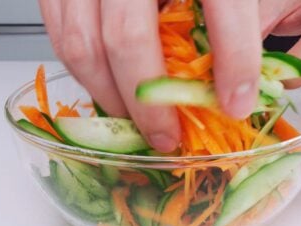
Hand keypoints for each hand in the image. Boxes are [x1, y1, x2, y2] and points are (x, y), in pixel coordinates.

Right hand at [38, 0, 262, 151]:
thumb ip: (231, 15)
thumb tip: (242, 77)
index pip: (223, 4)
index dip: (235, 60)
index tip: (238, 104)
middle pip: (130, 39)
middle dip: (151, 103)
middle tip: (170, 137)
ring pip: (84, 46)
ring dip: (111, 98)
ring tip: (137, 123)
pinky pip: (59, 36)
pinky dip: (84, 73)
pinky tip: (108, 90)